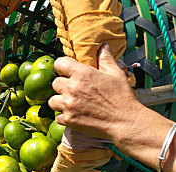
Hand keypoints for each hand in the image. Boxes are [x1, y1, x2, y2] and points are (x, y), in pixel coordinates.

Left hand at [49, 42, 175, 171]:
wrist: (124, 121)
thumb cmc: (121, 97)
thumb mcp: (116, 74)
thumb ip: (105, 59)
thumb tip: (104, 46)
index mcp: (82, 74)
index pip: (59, 63)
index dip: (62, 67)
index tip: (66, 71)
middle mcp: (72, 88)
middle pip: (54, 83)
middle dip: (62, 86)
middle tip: (72, 90)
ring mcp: (69, 105)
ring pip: (52, 101)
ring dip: (59, 102)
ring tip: (70, 103)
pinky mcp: (68, 119)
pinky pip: (57, 117)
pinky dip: (63, 117)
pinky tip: (73, 115)